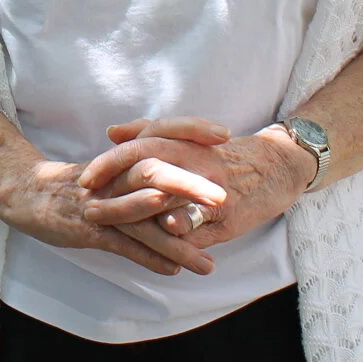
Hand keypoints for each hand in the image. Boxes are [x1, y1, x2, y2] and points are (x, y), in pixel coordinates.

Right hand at [0, 145, 222, 277]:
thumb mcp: (112, 168)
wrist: (26, 191)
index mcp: (122, 157)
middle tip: (224, 198)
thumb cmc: (76, 182)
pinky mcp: (87, 227)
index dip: (191, 131)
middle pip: (155, 173)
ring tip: (206, 260)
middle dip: (191, 187)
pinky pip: (122, 243)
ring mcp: (101, 202)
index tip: (225, 134)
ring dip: (176, 238)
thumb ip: (144, 168)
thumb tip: (183, 176)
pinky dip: (148, 257)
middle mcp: (114, 176)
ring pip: (142, 218)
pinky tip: (173, 271)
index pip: (161, 136)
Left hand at [79, 118, 311, 251]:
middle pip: (146, 167)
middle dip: (112, 187)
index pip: (139, 146)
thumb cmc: (226, 156)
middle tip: (86, 204)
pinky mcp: (229, 212)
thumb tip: (112, 132)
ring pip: (170, 194)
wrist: (278, 165)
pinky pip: (202, 216)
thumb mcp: (190, 140)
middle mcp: (195, 159)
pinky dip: (184, 222)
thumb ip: (150, 133)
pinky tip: (165, 229)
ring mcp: (211, 186)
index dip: (109, 162)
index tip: (84, 178)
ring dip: (135, 210)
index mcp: (183, 141)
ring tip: (108, 222)